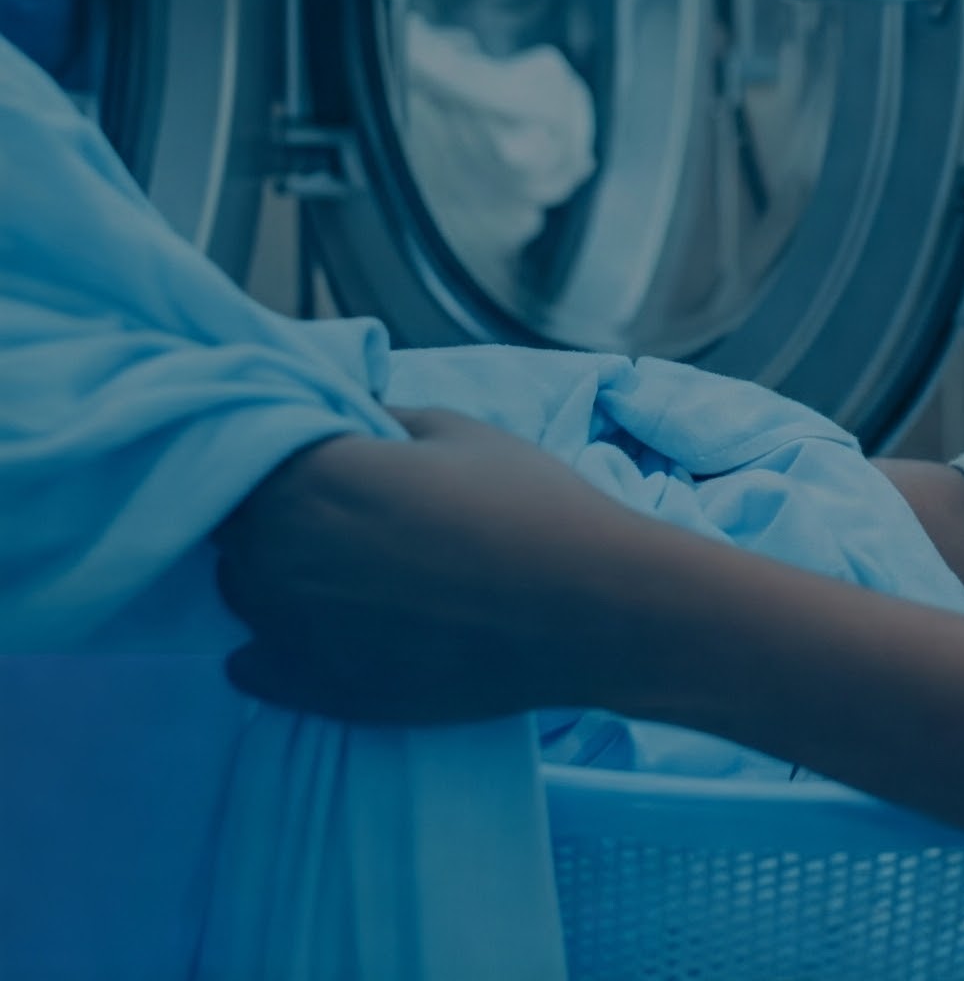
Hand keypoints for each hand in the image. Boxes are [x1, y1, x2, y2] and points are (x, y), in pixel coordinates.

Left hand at [214, 407, 649, 724]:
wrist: (584, 610)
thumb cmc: (528, 503)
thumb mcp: (458, 430)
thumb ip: (380, 418)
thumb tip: (343, 417)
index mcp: (311, 477)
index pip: (247, 452)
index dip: (285, 451)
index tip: (321, 452)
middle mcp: (279, 554)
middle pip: (234, 525)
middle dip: (272, 509)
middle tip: (338, 504)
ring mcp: (289, 632)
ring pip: (241, 591)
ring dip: (270, 571)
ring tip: (338, 564)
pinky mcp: (315, 691)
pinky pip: (247, 665)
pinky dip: (268, 643)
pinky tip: (319, 625)